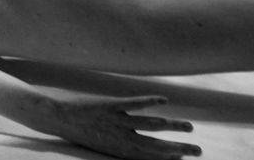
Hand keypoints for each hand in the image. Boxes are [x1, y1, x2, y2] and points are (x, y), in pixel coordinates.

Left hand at [33, 93, 197, 158]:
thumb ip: (121, 145)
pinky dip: (149, 101)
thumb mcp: (102, 145)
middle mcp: (122, 138)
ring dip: (173, 127)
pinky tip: (163, 99)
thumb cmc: (78, 131)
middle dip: (179, 149)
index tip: (186, 159)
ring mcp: (116, 122)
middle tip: (199, 151)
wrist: (55, 119)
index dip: (169, 159)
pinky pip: (133, 104)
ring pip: (151, 126)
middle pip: (157, 146)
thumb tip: (140, 145)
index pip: (150, 158)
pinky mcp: (109, 106)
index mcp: (120, 150)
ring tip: (190, 127)